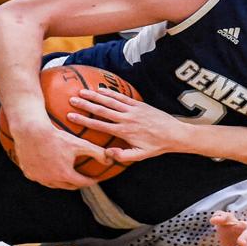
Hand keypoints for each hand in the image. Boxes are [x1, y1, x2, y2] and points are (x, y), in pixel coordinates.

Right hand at [9, 116, 107, 189]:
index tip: (96, 178)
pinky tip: (50, 170)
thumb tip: (110, 160)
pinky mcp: (28, 173)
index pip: (83, 183)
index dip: (91, 181)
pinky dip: (46, 176)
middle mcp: (51, 180)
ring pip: (53, 184)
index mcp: (65, 175)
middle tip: (83, 178)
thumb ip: (97, 152)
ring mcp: (38, 178)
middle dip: (77, 182)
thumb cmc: (57, 136)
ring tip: (68, 175)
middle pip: (68, 186)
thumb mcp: (80, 144)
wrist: (31, 131)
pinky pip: (40, 178)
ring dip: (62, 181)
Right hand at [65, 87, 188, 163]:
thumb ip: (123, 156)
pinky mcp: (138, 104)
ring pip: (110, 101)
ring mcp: (133, 110)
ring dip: (95, 95)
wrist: (175, 134)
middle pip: (102, 110)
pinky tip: (100, 89)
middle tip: (72, 99)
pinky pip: (121, 97)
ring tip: (82, 91)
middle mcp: (126, 119)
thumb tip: (107, 154)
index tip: (71, 116)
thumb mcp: (140, 156)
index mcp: (124, 132)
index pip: (100, 125)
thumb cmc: (157, 146)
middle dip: (86, 104)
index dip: (84, 120)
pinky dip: (110, 92)